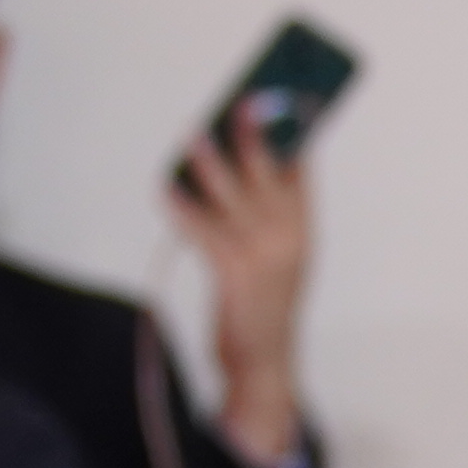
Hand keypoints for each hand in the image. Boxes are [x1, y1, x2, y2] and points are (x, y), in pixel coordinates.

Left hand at [169, 115, 311, 467]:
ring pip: (232, 198)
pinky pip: (203, 231)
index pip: (301, 175)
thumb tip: (226, 168)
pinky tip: (164, 187)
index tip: (283, 100)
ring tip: (192, 133)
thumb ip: (264, 217)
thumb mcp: (275, 260)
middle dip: (255, 136)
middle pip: (270, 177)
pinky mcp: (235, 275)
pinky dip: (181, 208)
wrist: (266, 367)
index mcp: (303, 234)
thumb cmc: (262, 309)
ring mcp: (264, 258)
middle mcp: (289, 241)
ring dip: (209, 162)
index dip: (293, 136)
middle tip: (240, 102)